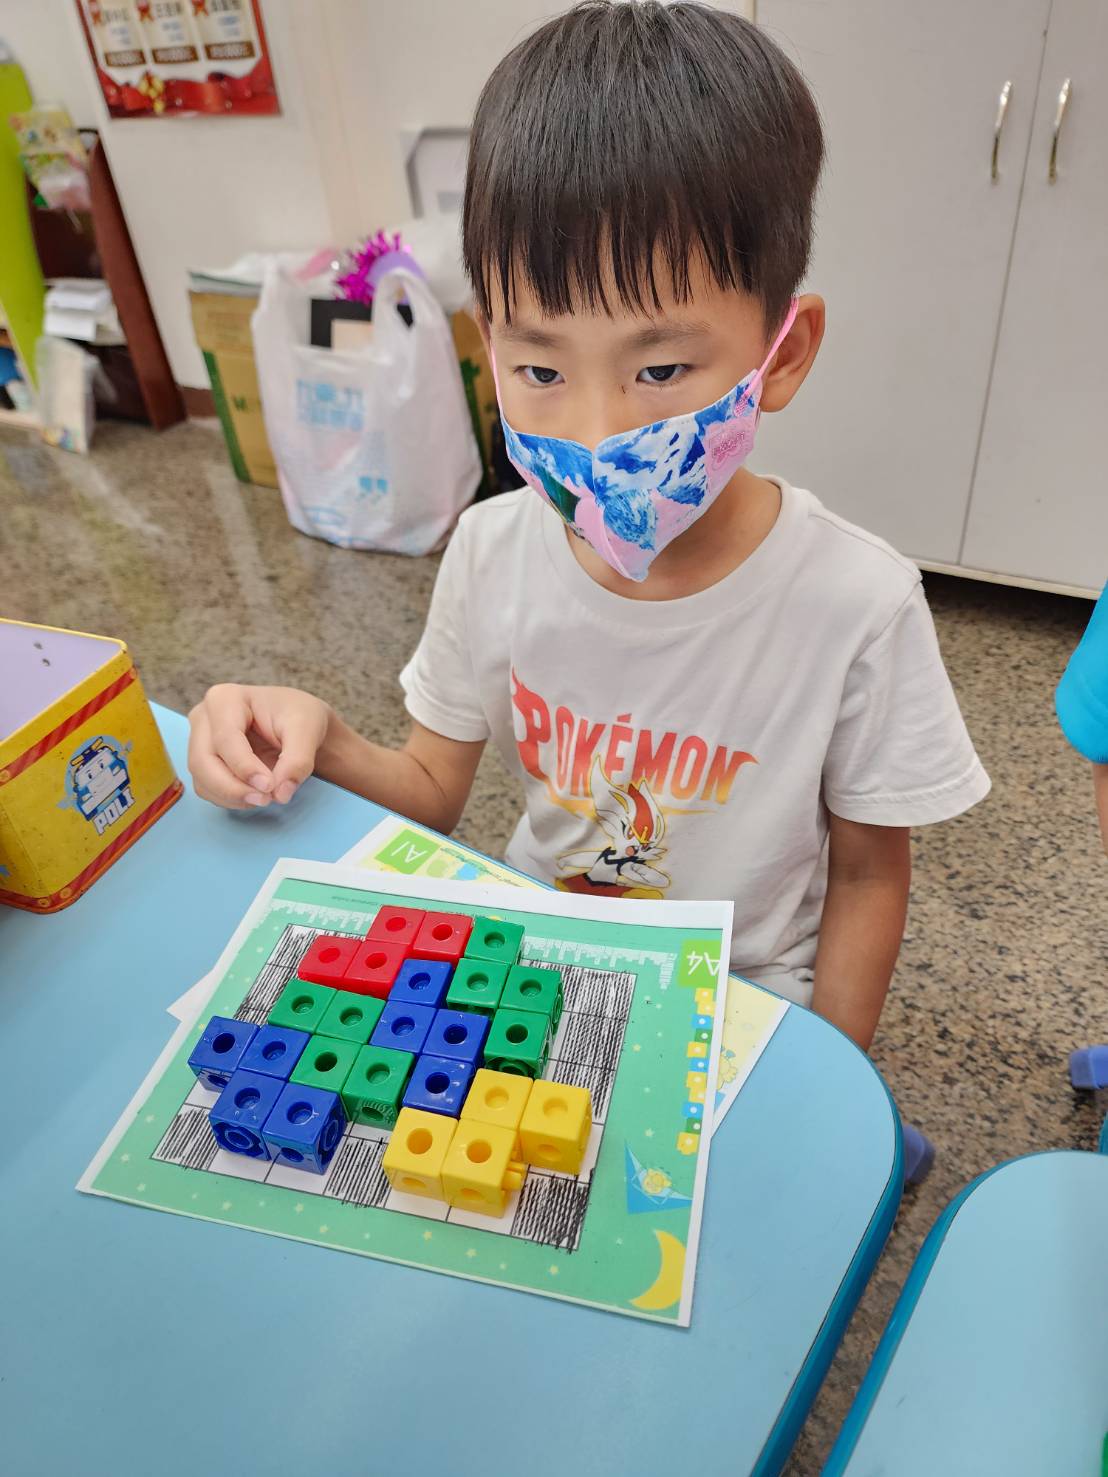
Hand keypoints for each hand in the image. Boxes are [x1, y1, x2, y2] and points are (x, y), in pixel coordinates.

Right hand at [187, 684, 330, 809]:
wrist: (296, 725)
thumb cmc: (297, 716)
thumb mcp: (307, 729)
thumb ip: (298, 760)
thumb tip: (281, 793)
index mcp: (224, 698)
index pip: (225, 739)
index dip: (245, 768)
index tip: (269, 787)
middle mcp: (203, 718)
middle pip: (203, 761)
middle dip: (233, 788)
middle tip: (266, 800)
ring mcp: (199, 741)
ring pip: (202, 780)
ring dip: (233, 797)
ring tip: (266, 798)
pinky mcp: (204, 763)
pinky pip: (207, 790)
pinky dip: (231, 800)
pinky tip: (255, 795)